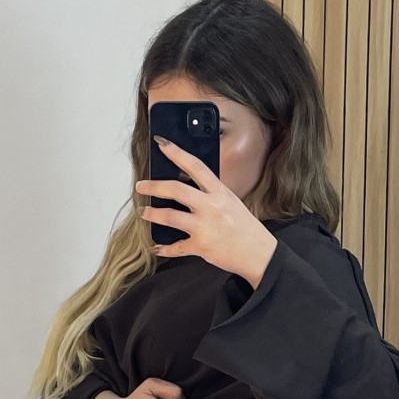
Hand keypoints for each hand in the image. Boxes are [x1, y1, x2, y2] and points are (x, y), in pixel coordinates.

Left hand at [134, 138, 277, 285]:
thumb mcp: (231, 202)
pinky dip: (164, 247)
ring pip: (170, 217)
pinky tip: (157, 246)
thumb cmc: (245, 227)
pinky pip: (176, 247)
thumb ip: (211, 194)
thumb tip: (186, 187)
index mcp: (219, 192)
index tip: (161, 144)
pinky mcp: (201, 246)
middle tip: (141, 186)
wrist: (258, 253)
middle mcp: (211, 207)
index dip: (176, 153)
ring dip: (152, 214)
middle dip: (153, 187)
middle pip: (175, 190)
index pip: (195, 166)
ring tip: (144, 212)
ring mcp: (205, 227)